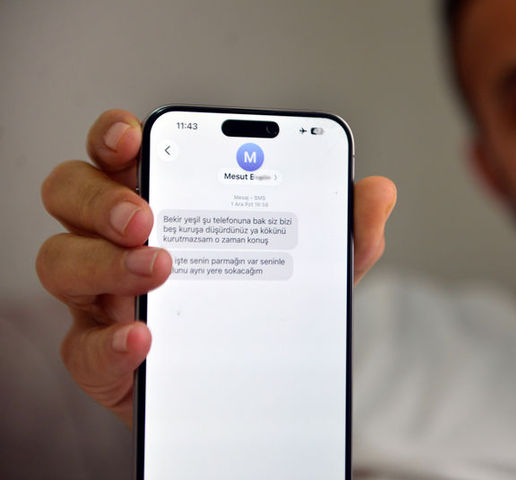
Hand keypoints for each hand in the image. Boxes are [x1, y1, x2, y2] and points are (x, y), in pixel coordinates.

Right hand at [36, 109, 396, 427]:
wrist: (249, 394)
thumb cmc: (264, 314)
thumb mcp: (312, 272)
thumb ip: (341, 233)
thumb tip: (378, 191)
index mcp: (169, 206)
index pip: (122, 153)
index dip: (117, 134)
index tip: (136, 134)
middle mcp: (123, 244)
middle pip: (72, 194)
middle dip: (102, 196)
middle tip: (147, 217)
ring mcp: (106, 300)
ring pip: (60, 260)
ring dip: (104, 261)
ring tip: (159, 269)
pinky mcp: (105, 358)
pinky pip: (82, 346)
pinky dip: (111, 340)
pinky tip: (146, 337)